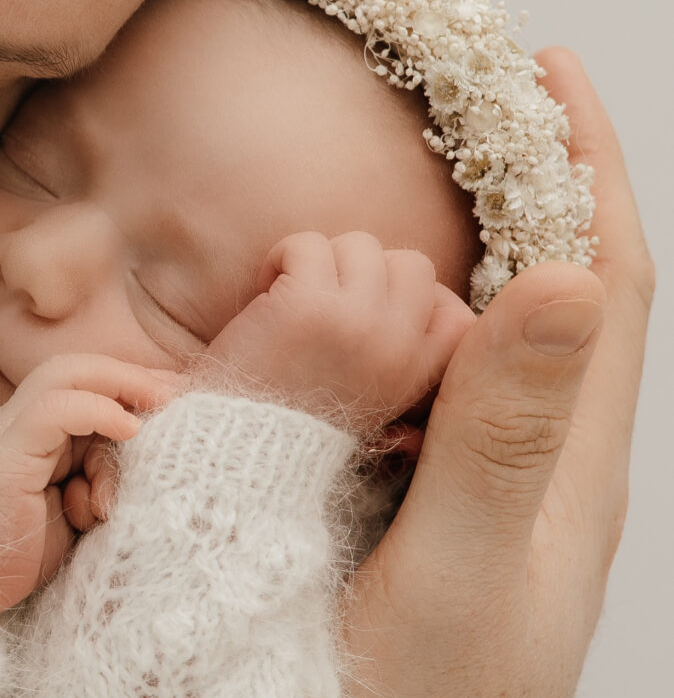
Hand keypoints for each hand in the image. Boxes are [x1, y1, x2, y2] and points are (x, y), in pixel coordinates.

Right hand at [0, 353, 183, 628]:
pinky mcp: (3, 456)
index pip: (79, 384)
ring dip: (120, 390)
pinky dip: (98, 411)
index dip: (128, 383)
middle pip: (73, 370)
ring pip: (64, 379)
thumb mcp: (79, 511)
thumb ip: (101, 476)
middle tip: (177, 392)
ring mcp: (2, 436)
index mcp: (28, 436)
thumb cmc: (22, 563)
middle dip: (130, 376)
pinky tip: (130, 428)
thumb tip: (150, 450)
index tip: (176, 393)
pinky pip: (53, 411)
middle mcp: (11, 425)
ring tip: (158, 411)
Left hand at [203, 233, 472, 431]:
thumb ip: (409, 369)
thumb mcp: (373, 408)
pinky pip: (308, 244)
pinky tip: (265, 290)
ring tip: (292, 298)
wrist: (237, 452)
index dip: (422, 300)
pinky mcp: (308, 305)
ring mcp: (357, 322)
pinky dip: (281, 258)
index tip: (372, 312)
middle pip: (413, 265)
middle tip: (326, 300)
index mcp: (416, 377)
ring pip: (361, 245)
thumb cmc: (291, 428)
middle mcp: (397, 347)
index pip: (460, 316)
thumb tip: (446, 319)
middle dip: (366, 272)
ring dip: (321, 261)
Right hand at [271, 53, 650, 697]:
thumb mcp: (458, 575)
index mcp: (570, 476)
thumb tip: (564, 270)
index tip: (536, 60)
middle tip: (459, 95)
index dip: (580, 162)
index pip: (605, 282)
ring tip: (408, 179)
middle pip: (564, 298)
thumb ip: (500, 429)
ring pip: (499, 352)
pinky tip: (351, 325)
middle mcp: (546, 487)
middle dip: (529, 183)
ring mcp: (489, 522)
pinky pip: (438, 409)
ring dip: (472, 255)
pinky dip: (410, 335)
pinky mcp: (429, 553)